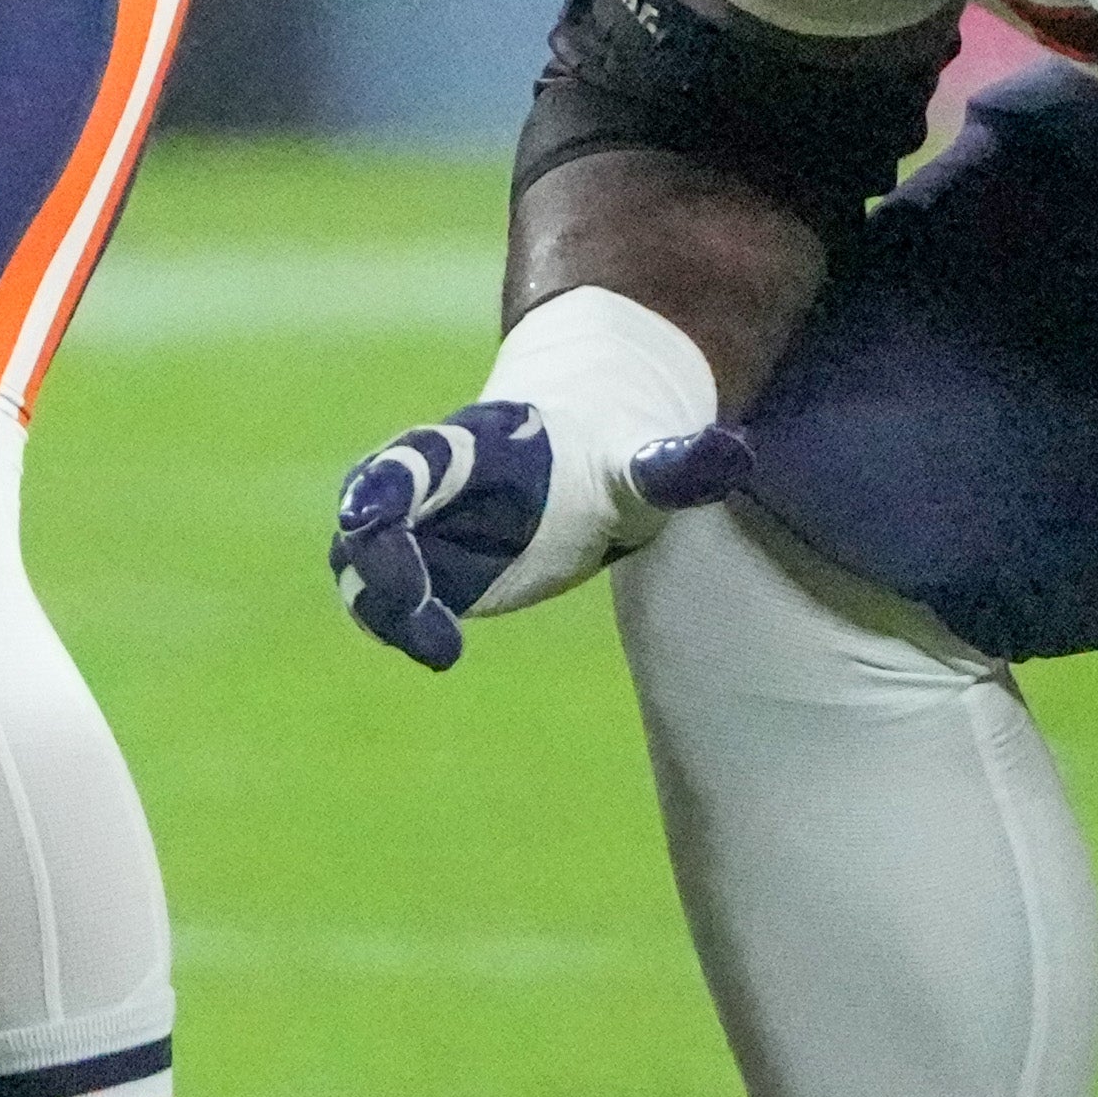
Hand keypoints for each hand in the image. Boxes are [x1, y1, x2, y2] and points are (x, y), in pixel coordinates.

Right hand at [328, 400, 751, 672]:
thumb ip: (675, 465)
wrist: (590, 446)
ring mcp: (427, 527)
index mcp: (482, 449)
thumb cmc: (613, 454)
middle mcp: (437, 484)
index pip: (417, 460)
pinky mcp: (431, 569)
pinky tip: (442, 650)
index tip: (371, 519)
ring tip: (440, 648)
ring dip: (381, 604)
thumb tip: (733, 454)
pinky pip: (386, 595)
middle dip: (376, 565)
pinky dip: (396, 622)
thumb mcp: (645, 460)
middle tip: (428, 629)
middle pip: (370, 515)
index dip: (388, 486)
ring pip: (364, 561)